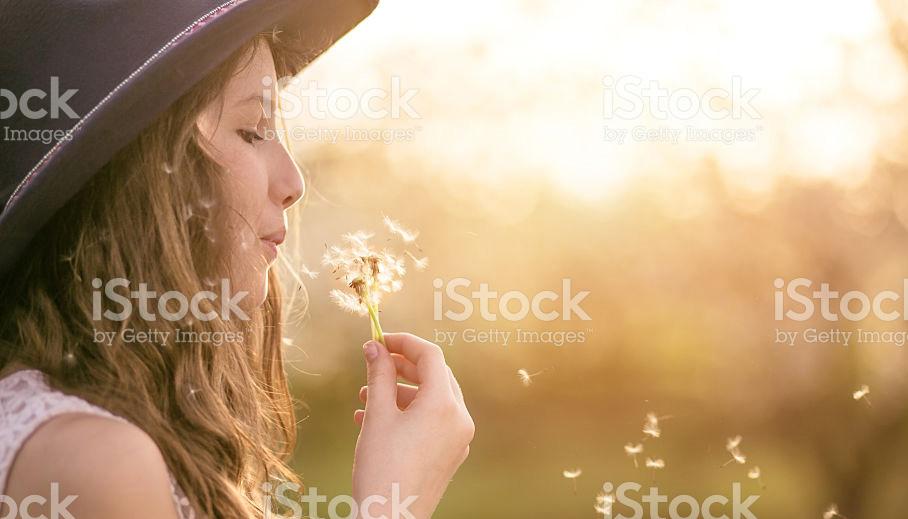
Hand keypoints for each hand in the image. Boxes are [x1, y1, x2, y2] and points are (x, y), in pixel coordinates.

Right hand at [352, 333, 473, 518]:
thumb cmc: (382, 468)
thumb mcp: (377, 414)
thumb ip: (379, 374)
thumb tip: (374, 346)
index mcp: (444, 405)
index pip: (431, 356)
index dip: (404, 342)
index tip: (380, 340)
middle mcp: (459, 419)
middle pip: (435, 376)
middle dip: (403, 367)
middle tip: (375, 363)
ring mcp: (459, 439)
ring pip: (433, 399)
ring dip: (401, 391)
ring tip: (366, 397)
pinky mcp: (451, 454)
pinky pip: (433, 421)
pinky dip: (409, 413)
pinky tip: (376, 420)